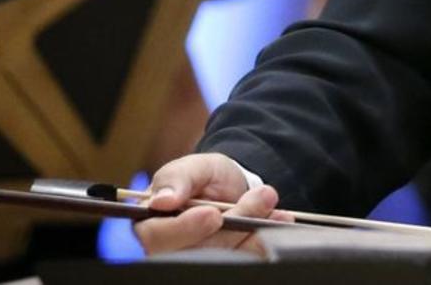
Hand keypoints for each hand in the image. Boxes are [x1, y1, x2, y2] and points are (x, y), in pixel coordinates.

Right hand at [135, 152, 286, 256]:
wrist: (231, 187)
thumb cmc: (203, 177)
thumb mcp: (193, 167)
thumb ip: (177, 179)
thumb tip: (161, 201)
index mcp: (150, 224)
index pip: (155, 237)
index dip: (184, 229)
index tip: (212, 215)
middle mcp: (168, 249)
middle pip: (192, 252)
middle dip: (229, 229)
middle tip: (260, 198)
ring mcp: (196, 260)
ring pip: (221, 257)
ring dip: (251, 230)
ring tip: (269, 200)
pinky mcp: (223, 263)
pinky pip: (242, 260)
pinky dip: (263, 241)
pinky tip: (280, 219)